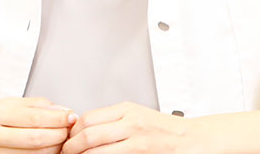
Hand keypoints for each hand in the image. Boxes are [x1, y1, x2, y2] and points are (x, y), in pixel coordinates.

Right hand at [0, 97, 76, 153]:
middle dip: (60, 135)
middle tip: (70, 130)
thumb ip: (29, 105)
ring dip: (53, 149)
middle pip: (37, 138)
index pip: (35, 116)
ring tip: (61, 141)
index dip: (59, 118)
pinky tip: (45, 152)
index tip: (71, 116)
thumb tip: (58, 108)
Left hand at [60, 101, 199, 153]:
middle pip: (88, 134)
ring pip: (96, 150)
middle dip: (71, 148)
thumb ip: (115, 121)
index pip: (88, 118)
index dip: (72, 132)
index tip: (66, 141)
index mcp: (126, 110)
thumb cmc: (166, 131)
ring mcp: (136, 139)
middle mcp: (130, 122)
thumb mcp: (138, 117)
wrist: (193, 140)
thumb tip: (85, 131)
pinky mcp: (142, 153)